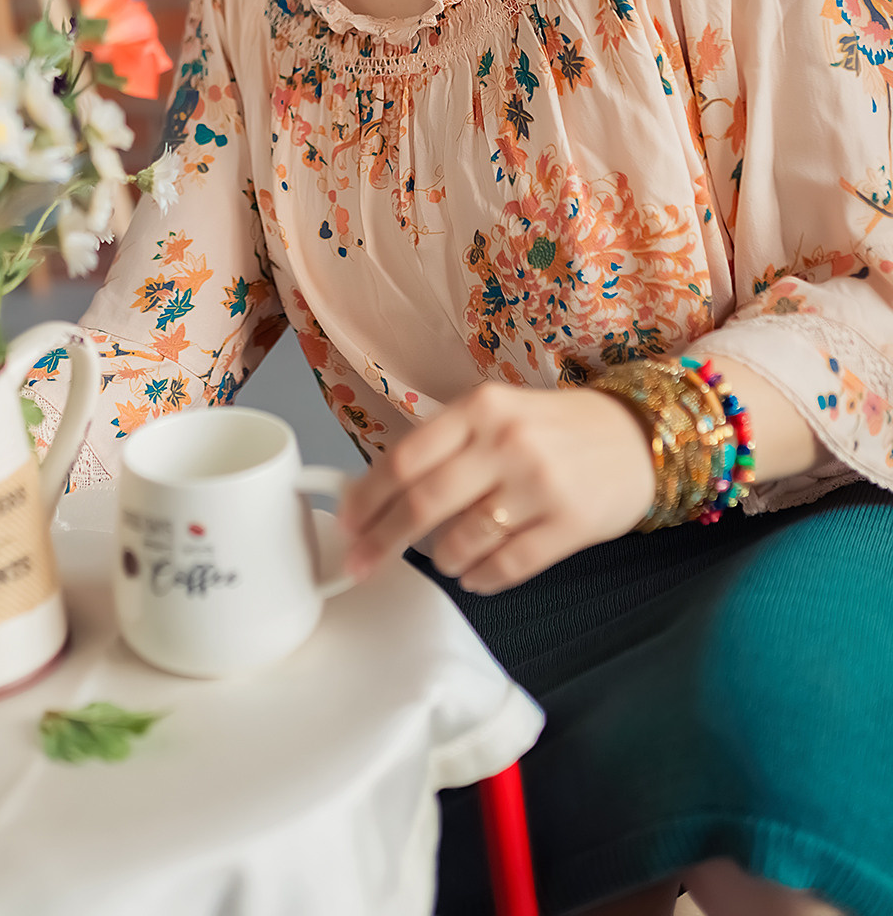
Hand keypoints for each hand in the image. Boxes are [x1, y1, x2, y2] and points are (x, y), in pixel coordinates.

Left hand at [337, 382, 654, 593]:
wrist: (640, 436)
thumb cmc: (555, 428)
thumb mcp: (498, 412)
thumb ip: (447, 444)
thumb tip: (381, 491)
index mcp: (481, 408)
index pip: (406, 457)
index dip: (368, 497)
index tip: (347, 523)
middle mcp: (507, 442)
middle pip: (424, 503)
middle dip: (383, 541)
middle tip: (361, 564)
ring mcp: (540, 485)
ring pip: (463, 540)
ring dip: (440, 559)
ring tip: (442, 558)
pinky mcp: (570, 525)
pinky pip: (507, 566)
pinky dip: (480, 578)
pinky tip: (474, 575)